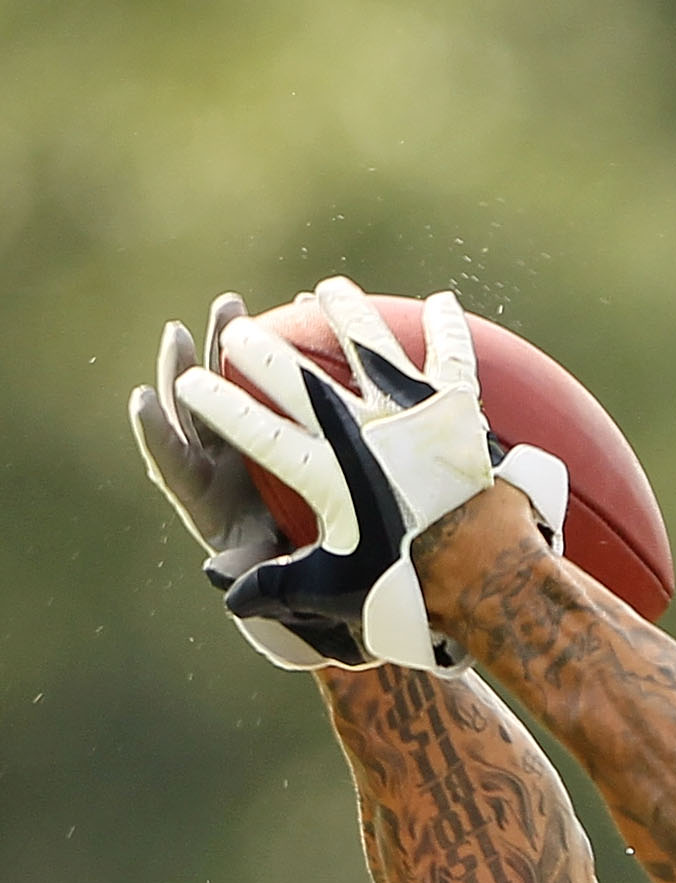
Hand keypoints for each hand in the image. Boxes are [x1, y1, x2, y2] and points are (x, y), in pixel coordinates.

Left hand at [127, 298, 351, 669]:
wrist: (327, 558)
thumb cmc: (296, 569)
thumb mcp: (273, 573)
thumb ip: (248, 568)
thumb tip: (219, 577)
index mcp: (204, 496)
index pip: (170, 461)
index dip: (155, 432)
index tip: (140, 400)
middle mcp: (216, 459)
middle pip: (192, 409)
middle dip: (182, 370)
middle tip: (178, 334)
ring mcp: (244, 435)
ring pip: (227, 383)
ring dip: (225, 343)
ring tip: (232, 305)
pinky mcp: (275, 419)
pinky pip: (272, 380)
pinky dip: (280, 350)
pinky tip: (298, 312)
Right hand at [176, 279, 564, 671]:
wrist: (486, 574)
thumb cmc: (410, 591)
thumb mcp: (339, 590)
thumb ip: (280, 586)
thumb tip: (231, 595)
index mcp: (326, 473)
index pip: (256, 431)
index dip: (218, 406)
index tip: (189, 385)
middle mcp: (361, 430)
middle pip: (297, 376)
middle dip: (259, 350)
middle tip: (237, 332)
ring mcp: (408, 411)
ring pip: (368, 344)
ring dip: (345, 313)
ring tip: (327, 291)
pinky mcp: (457, 406)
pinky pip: (450, 354)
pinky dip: (444, 327)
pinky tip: (441, 302)